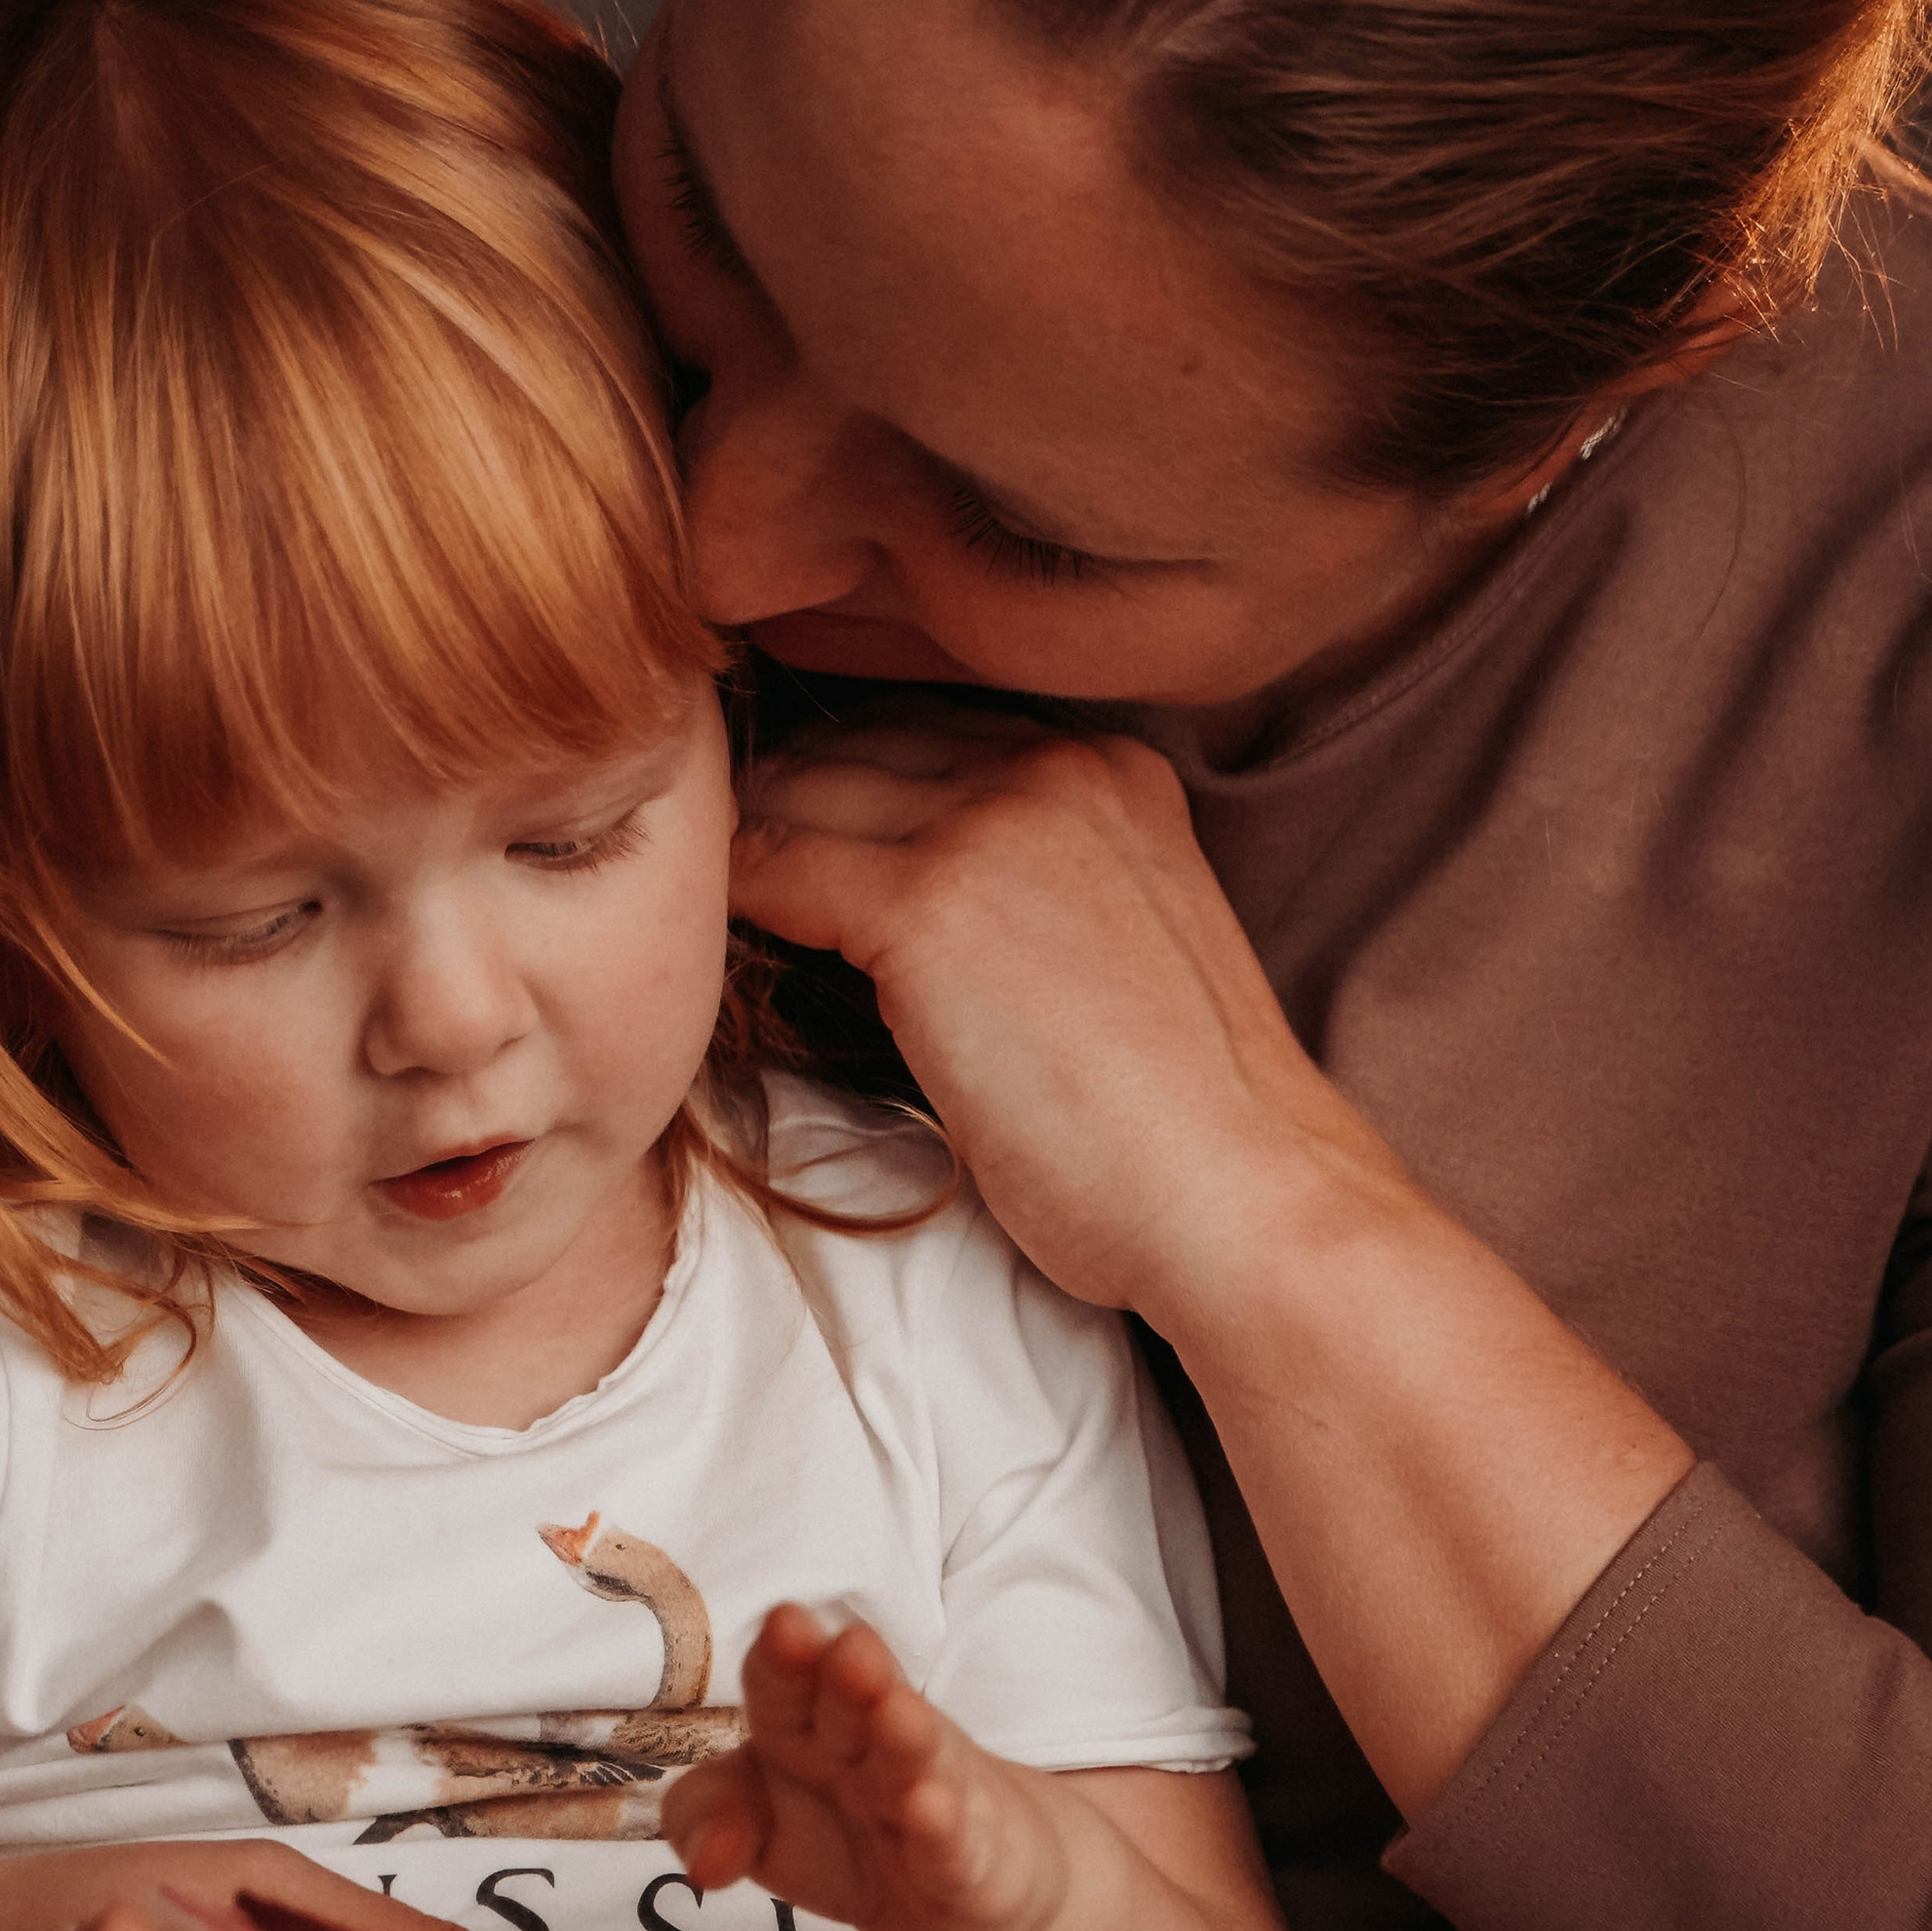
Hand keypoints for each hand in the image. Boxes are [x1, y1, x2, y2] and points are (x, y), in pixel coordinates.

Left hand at [662, 1605, 1074, 1930]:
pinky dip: (940, 1825)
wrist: (970, 1876)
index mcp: (804, 1723)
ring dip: (905, 1734)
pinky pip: (949, 1840)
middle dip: (852, 1676)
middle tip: (850, 1646)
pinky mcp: (965, 1859)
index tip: (785, 1623)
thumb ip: (705, 1820)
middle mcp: (866, 1745)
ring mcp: (926, 1794)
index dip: (785, 1656)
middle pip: (855, 1705)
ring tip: (895, 1711)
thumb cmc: (845, 1836)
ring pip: (911, 1758)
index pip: (786, 1681)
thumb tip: (701, 1862)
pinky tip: (932, 1806)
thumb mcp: (757, 1827)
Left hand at [734, 719, 1369, 1323]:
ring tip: (693, 908)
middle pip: (857, 743)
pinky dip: (732, 898)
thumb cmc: (1176, 1126)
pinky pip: (772, 863)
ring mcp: (992, 822)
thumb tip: (894, 900)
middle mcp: (1056, 765)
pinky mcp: (928, 903)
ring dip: (747, 848)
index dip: (848, 786)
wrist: (1238, 1198)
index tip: (792, 840)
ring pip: (801, 790)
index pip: (930, 732)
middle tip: (716, 870)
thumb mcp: (1117, 948)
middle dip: (785, 800)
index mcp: (1112, 767)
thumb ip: (1031, 888)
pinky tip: (708, 948)